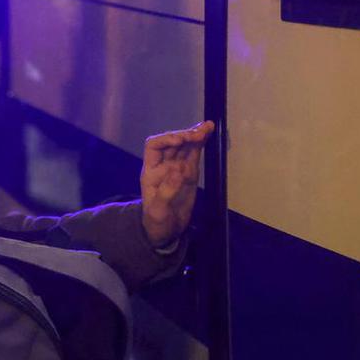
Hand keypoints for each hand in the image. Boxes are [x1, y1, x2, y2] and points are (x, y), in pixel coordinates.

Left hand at [140, 120, 213, 246]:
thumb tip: (179, 170)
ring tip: (208, 127)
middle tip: (200, 133)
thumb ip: (167, 191)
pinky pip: (194, 155)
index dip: (166, 140)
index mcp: (151, 171)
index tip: (180, 141)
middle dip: (185, 135)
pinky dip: (201, 144)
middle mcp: (163, 165)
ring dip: (195, 135)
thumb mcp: (158, 211)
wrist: (164, 233)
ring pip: (185, 146)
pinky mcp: (189, 173)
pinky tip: (208, 135)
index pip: (154, 146)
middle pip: (172, 143)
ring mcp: (176, 168)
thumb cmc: (156, 222)